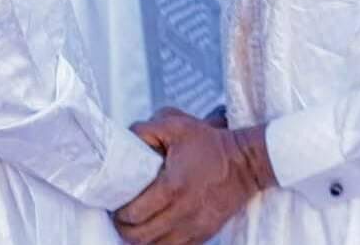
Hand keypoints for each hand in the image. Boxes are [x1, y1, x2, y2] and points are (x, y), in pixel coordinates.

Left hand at [113, 108, 273, 244]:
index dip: (119, 212)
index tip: (114, 204)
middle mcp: (183, 213)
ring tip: (135, 224)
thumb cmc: (209, 143)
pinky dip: (160, 243)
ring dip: (141, 239)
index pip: (136, 213)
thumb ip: (145, 130)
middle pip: (142, 237)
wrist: (244, 163)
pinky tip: (155, 230)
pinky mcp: (204, 235)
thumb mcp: (175, 125)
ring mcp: (194, 228)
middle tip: (120, 216)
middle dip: (125, 229)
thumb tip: (125, 141)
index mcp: (173, 187)